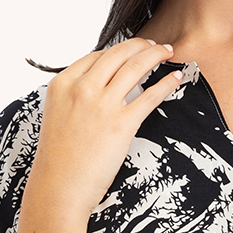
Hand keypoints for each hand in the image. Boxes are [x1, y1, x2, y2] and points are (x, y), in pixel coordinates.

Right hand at [26, 37, 185, 222]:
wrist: (59, 187)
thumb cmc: (58, 159)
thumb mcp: (57, 116)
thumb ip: (74, 98)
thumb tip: (96, 91)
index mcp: (62, 84)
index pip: (95, 56)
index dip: (117, 50)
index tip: (130, 50)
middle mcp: (81, 88)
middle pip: (117, 54)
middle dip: (140, 45)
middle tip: (154, 46)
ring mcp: (102, 105)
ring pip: (135, 66)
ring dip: (155, 55)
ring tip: (167, 53)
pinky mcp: (121, 124)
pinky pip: (150, 95)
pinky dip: (166, 83)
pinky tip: (176, 77)